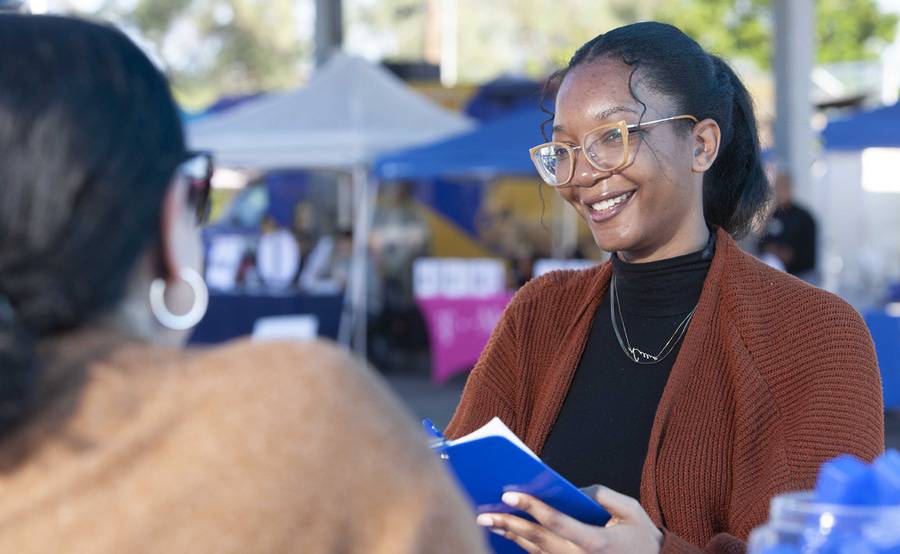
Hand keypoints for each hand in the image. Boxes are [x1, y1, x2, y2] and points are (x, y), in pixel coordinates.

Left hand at [476, 485, 661, 553]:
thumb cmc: (641, 537)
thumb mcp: (631, 510)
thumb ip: (602, 495)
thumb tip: (573, 489)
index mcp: (596, 542)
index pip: (557, 522)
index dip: (532, 507)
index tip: (509, 494)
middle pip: (538, 540)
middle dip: (509, 524)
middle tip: (483, 514)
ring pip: (535, 551)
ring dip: (510, 536)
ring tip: (488, 521)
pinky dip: (522, 545)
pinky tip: (507, 533)